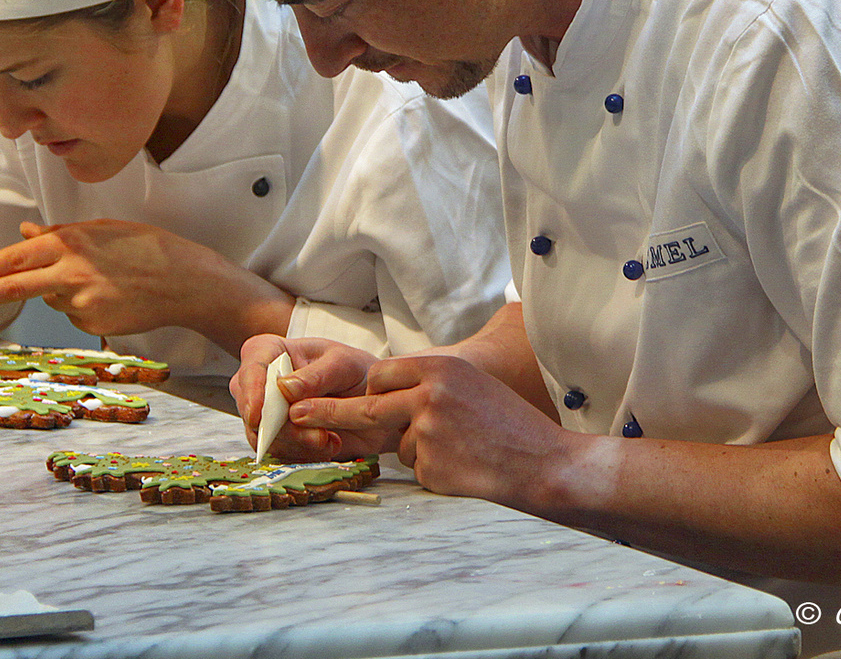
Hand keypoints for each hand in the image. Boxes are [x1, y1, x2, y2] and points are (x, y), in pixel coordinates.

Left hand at [0, 219, 292, 348]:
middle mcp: (70, 272)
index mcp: (70, 242)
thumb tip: (23, 231)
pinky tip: (109, 296)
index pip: (13, 258)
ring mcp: (81, 301)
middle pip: (13, 286)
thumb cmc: (148, 248)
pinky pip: (72, 314)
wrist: (186, 281)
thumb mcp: (102, 229)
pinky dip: (80, 306)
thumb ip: (59, 232)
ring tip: (98, 281)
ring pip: (49, 299)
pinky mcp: (93, 323)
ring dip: (55, 292)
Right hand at [230, 336, 389, 459]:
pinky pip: (280, 454)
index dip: (251, 393)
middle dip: (283, 428)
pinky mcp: (277, 439)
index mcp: (270, 353)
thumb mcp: (343, 364)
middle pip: (253, 409)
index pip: (251, 368)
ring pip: (265, 438)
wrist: (367, 400)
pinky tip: (329, 444)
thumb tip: (285, 388)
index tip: (259, 415)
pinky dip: (305, 454)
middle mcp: (260, 384)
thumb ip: (317, 375)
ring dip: (299, 444)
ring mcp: (266, 415)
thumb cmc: (351, 371)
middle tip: (320, 435)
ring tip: (330, 439)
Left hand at [289, 353, 574, 512]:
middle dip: (328, 411)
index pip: (381, 374)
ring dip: (418, 450)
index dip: (369, 391)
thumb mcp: (468, 387)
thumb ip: (427, 386)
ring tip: (463, 450)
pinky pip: (416, 469)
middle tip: (296, 414)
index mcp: (438, 368)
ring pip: (396, 443)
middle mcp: (428, 394)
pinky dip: (435, 471)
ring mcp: (427, 430)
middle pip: (365, 405)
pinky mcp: (430, 464)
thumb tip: (382, 392)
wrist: (544, 462)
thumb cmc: (510, 425)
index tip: (331, 396)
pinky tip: (466, 467)